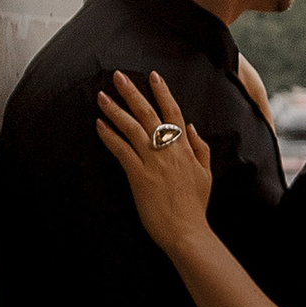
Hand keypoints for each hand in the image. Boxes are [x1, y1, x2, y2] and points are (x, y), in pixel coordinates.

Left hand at [95, 70, 213, 255]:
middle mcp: (168, 150)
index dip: (162, 92)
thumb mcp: (206, 174)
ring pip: (132, 128)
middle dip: (132, 93)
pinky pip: (121, 150)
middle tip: (118, 76)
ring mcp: (153, 162)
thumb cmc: (195, 206)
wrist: (186, 231)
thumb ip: (200, 148)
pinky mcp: (139, 176)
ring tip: (101, 96)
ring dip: (115, 110)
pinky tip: (99, 125)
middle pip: (148, 114)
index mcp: (185, 148)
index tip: (153, 76)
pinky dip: (109, 136)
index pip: (173, 112)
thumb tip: (191, 127)